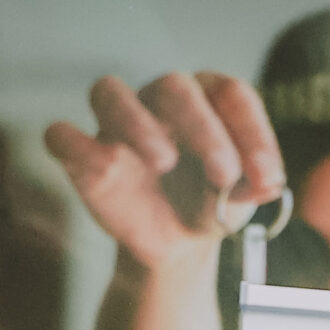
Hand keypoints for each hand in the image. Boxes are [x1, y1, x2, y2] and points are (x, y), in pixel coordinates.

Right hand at [42, 71, 282, 270]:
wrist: (178, 241)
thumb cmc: (212, 203)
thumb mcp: (241, 198)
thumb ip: (255, 186)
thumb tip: (267, 184)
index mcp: (209, 99)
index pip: (231, 93)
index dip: (253, 132)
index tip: (268, 178)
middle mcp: (162, 99)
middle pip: (175, 87)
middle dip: (204, 129)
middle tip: (224, 173)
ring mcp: (118, 121)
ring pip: (110, 92)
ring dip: (137, 123)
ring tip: (165, 162)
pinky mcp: (82, 153)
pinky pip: (61, 135)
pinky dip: (74, 145)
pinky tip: (101, 168)